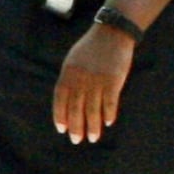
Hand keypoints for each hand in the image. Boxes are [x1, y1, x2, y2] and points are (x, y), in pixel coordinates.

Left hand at [54, 24, 133, 142]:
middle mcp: (80, 79)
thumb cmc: (91, 48)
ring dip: (92, 126)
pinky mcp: (113, 81)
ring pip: (93, 110)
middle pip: (76, 109)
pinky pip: (110, 103)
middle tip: (76, 140)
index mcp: (68, 74)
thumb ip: (69, 80)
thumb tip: (67, 104)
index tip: (62, 129)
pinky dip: (109, 114)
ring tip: (92, 138)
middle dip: (76, 127)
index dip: (60, 116)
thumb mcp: (73, 61)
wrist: (112, 33)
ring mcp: (97, 80)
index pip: (60, 100)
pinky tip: (108, 122)